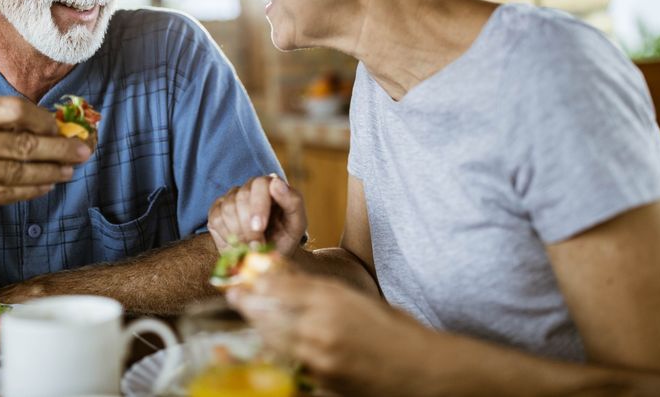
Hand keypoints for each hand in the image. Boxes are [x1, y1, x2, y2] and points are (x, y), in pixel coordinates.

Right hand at [0, 97, 89, 219]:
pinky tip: (46, 186)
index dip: (43, 119)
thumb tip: (45, 124)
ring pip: (18, 173)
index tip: (61, 126)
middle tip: (82, 151)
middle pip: (23, 145)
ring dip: (50, 173)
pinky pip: (4, 195)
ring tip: (70, 170)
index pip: (14, 110)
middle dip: (59, 149)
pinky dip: (30, 191)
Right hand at [207, 174, 306, 256]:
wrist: (267, 257)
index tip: (259, 228)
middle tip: (257, 245)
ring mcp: (231, 197)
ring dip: (239, 232)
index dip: (258, 206)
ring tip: (250, 245)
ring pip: (228, 208)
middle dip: (248, 226)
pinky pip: (216, 217)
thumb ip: (293, 202)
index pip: (260, 184)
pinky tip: (237, 241)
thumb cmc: (284, 238)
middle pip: (241, 197)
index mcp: (270, 185)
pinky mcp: (217, 210)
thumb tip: (275, 182)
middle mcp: (249, 187)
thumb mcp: (296, 224)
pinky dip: (227, 234)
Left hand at [228, 273, 431, 396]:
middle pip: (269, 313)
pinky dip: (278, 353)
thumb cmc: (395, 330)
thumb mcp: (358, 300)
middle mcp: (321, 327)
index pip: (282, 287)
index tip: (243, 279)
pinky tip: (273, 346)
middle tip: (237, 296)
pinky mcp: (321, 382)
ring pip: (274, 339)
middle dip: (250, 304)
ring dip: (260, 327)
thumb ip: (321, 291)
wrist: (422, 370)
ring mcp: (318, 358)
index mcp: (333, 301)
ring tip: (251, 317)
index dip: (258, 282)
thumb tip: (287, 278)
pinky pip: (290, 364)